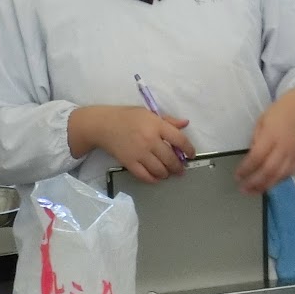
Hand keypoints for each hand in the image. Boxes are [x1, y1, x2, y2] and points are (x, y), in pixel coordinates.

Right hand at [68, 105, 193, 182]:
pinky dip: (153, 179)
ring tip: (168, 173)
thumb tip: (185, 124)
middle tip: (180, 170)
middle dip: (178, 167)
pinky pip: (145, 176)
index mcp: (156, 125)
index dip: (189, 149)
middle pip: (170, 158)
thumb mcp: (148, 113)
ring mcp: (139, 153)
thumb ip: (167, 120)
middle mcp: (150, 140)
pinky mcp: (129, 163)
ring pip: (159, 169)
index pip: (179, 139)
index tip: (191, 155)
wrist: (103, 125)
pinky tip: (156, 178)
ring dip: (167, 174)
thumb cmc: (127, 117)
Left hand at [237, 89, 294, 193]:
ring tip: (253, 192)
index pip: (257, 157)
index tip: (237, 176)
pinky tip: (268, 185)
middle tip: (243, 189)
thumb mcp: (261, 121)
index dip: (246, 169)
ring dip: (265, 186)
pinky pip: (289, 174)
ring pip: (279, 175)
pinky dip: (278, 181)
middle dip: (254, 182)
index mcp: (271, 135)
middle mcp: (284, 146)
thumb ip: (256, 140)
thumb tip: (250, 158)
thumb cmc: (279, 113)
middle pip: (268, 170)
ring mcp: (294, 154)